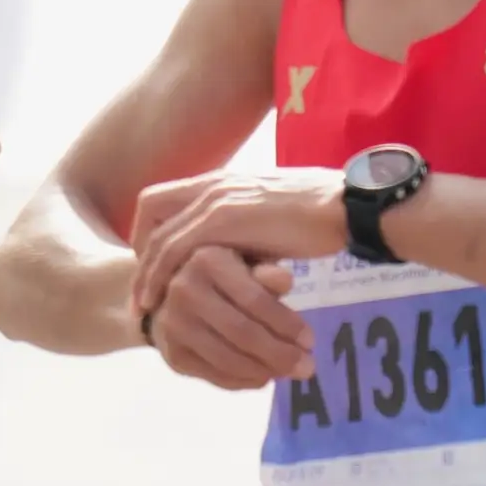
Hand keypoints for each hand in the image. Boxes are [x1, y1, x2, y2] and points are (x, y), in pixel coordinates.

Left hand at [129, 167, 346, 315]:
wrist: (344, 206)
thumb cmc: (318, 215)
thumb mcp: (270, 218)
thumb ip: (246, 230)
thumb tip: (241, 256)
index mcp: (222, 180)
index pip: (164, 196)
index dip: (150, 229)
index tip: (157, 263)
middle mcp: (212, 184)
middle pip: (150, 209)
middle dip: (140, 250)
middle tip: (144, 285)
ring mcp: (216, 200)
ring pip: (159, 235)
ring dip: (146, 271)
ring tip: (142, 304)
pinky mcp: (225, 220)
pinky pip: (177, 249)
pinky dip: (161, 275)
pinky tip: (159, 301)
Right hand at [144, 244, 313, 390]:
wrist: (167, 298)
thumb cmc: (221, 277)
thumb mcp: (245, 265)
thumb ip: (266, 273)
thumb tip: (286, 281)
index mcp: (207, 260)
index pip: (254, 299)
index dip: (286, 323)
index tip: (311, 341)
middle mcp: (184, 290)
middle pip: (242, 333)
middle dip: (280, 354)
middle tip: (308, 367)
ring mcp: (174, 325)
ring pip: (228, 359)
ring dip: (264, 371)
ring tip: (288, 373)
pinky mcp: (172, 354)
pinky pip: (215, 376)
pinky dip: (244, 381)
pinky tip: (263, 377)